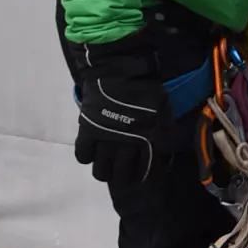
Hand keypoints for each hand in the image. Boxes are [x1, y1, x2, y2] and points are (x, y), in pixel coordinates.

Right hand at [73, 37, 173, 187]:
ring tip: (107, 166)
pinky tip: (93, 151)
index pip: (148, 171)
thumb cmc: (147, 89)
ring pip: (101, 171)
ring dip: (105, 172)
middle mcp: (128, 143)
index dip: (146, 177)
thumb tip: (163, 157)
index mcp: (151, 138)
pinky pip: (83, 155)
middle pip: (122, 176)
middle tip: (123, 174)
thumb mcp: (164, 111)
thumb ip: (163, 134)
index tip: (144, 178)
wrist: (122, 69)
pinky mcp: (88, 130)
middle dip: (124, 179)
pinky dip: (87, 157)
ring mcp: (106, 137)